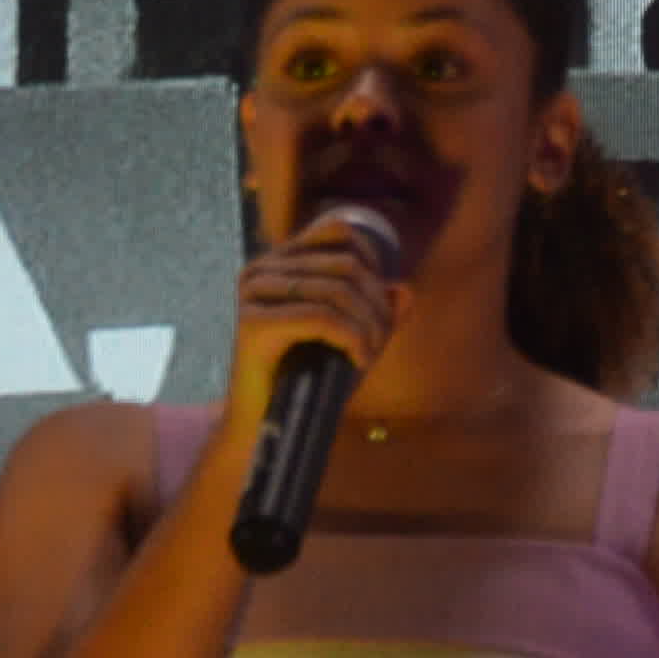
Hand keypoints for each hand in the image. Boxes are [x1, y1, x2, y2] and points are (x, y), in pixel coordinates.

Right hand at [223, 208, 406, 428]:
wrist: (262, 424)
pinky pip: (321, 318)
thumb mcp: (351, 338)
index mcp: (279, 261)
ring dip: (368, 324)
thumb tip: (405, 290)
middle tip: (381, 340)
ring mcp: (253, 293)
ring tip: (372, 352)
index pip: (339, 233)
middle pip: (345, 265)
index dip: (373, 265)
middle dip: (375, 304)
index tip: (380, 306)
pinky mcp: (253, 324)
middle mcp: (261, 269)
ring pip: (337, 291)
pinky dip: (352, 338)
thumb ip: (378, 312)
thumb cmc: (307, 379)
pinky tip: (361, 361)